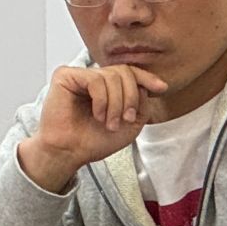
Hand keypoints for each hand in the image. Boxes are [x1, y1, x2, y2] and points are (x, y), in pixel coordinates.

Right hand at [17, 64, 166, 191]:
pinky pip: (95, 79)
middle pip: (125, 72)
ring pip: (112, 76)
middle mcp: (94, 78)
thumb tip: (145, 86)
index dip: (147, 78)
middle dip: (131, 97)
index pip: (130, 73)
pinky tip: (98, 115)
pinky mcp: (65, 76)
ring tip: (109, 123)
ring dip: (116, 103)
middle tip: (126, 119)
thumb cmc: (94, 141)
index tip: (161, 88)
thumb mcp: (130, 124)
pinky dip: (102, 100)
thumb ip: (142, 104)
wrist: (69, 154)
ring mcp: (79, 76)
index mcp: (108, 87)